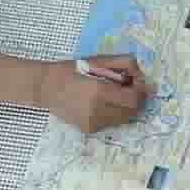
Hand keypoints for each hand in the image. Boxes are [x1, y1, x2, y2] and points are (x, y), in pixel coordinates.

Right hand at [35, 56, 150, 131]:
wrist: (45, 88)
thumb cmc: (73, 70)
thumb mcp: (99, 59)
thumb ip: (125, 64)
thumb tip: (144, 77)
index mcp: (99, 91)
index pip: (133, 99)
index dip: (142, 91)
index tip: (141, 82)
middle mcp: (97, 111)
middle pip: (132, 111)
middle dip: (137, 99)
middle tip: (130, 86)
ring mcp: (93, 123)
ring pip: (124, 119)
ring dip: (127, 107)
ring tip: (116, 93)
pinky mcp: (90, 130)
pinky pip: (112, 123)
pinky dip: (115, 112)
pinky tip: (104, 102)